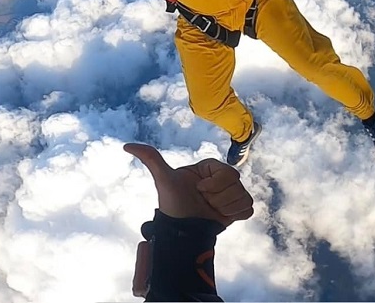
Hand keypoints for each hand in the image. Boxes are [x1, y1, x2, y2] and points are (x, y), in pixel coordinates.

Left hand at [124, 143, 253, 225]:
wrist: (183, 230)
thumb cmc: (173, 203)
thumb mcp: (164, 179)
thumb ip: (151, 158)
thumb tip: (126, 145)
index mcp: (209, 168)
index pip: (228, 172)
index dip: (214, 185)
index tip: (199, 190)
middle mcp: (222, 178)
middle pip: (237, 184)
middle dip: (219, 198)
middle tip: (204, 202)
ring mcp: (231, 193)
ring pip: (244, 196)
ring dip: (226, 207)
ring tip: (211, 210)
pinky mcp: (237, 208)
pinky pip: (248, 208)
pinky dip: (236, 214)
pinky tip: (221, 216)